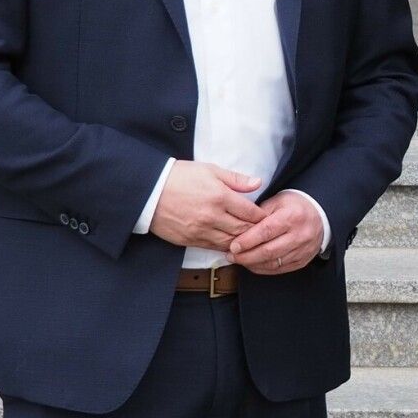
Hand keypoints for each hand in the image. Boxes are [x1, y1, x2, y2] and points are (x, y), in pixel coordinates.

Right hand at [149, 161, 264, 250]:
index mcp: (220, 197)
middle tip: (264, 231)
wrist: (149, 191)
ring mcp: (200, 230)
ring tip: (250, 240)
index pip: (250, 212)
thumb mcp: (210, 170)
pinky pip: (213, 248)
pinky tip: (232, 245)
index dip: (262, 216)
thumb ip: (236, 179)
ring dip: (242, 242)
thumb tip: (258, 183)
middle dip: (255, 231)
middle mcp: (212, 216)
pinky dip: (225, 247)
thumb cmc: (180, 176)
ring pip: (229, 242)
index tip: (268, 217)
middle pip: (242, 230)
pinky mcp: (189, 240)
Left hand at [228, 192, 324, 273]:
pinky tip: (253, 264)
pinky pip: (279, 269)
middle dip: (246, 256)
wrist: (320, 215)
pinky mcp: (302, 260)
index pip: (266, 232)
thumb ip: (259, 214)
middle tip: (232, 256)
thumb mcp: (278, 201)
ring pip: (273, 263)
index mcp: (292, 216)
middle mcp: (300, 235)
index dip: (247, 241)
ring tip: (240, 260)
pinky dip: (263, 269)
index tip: (233, 246)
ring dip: (253, 264)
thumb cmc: (296, 206)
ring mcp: (302, 250)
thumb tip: (239, 228)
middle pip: (268, 251)